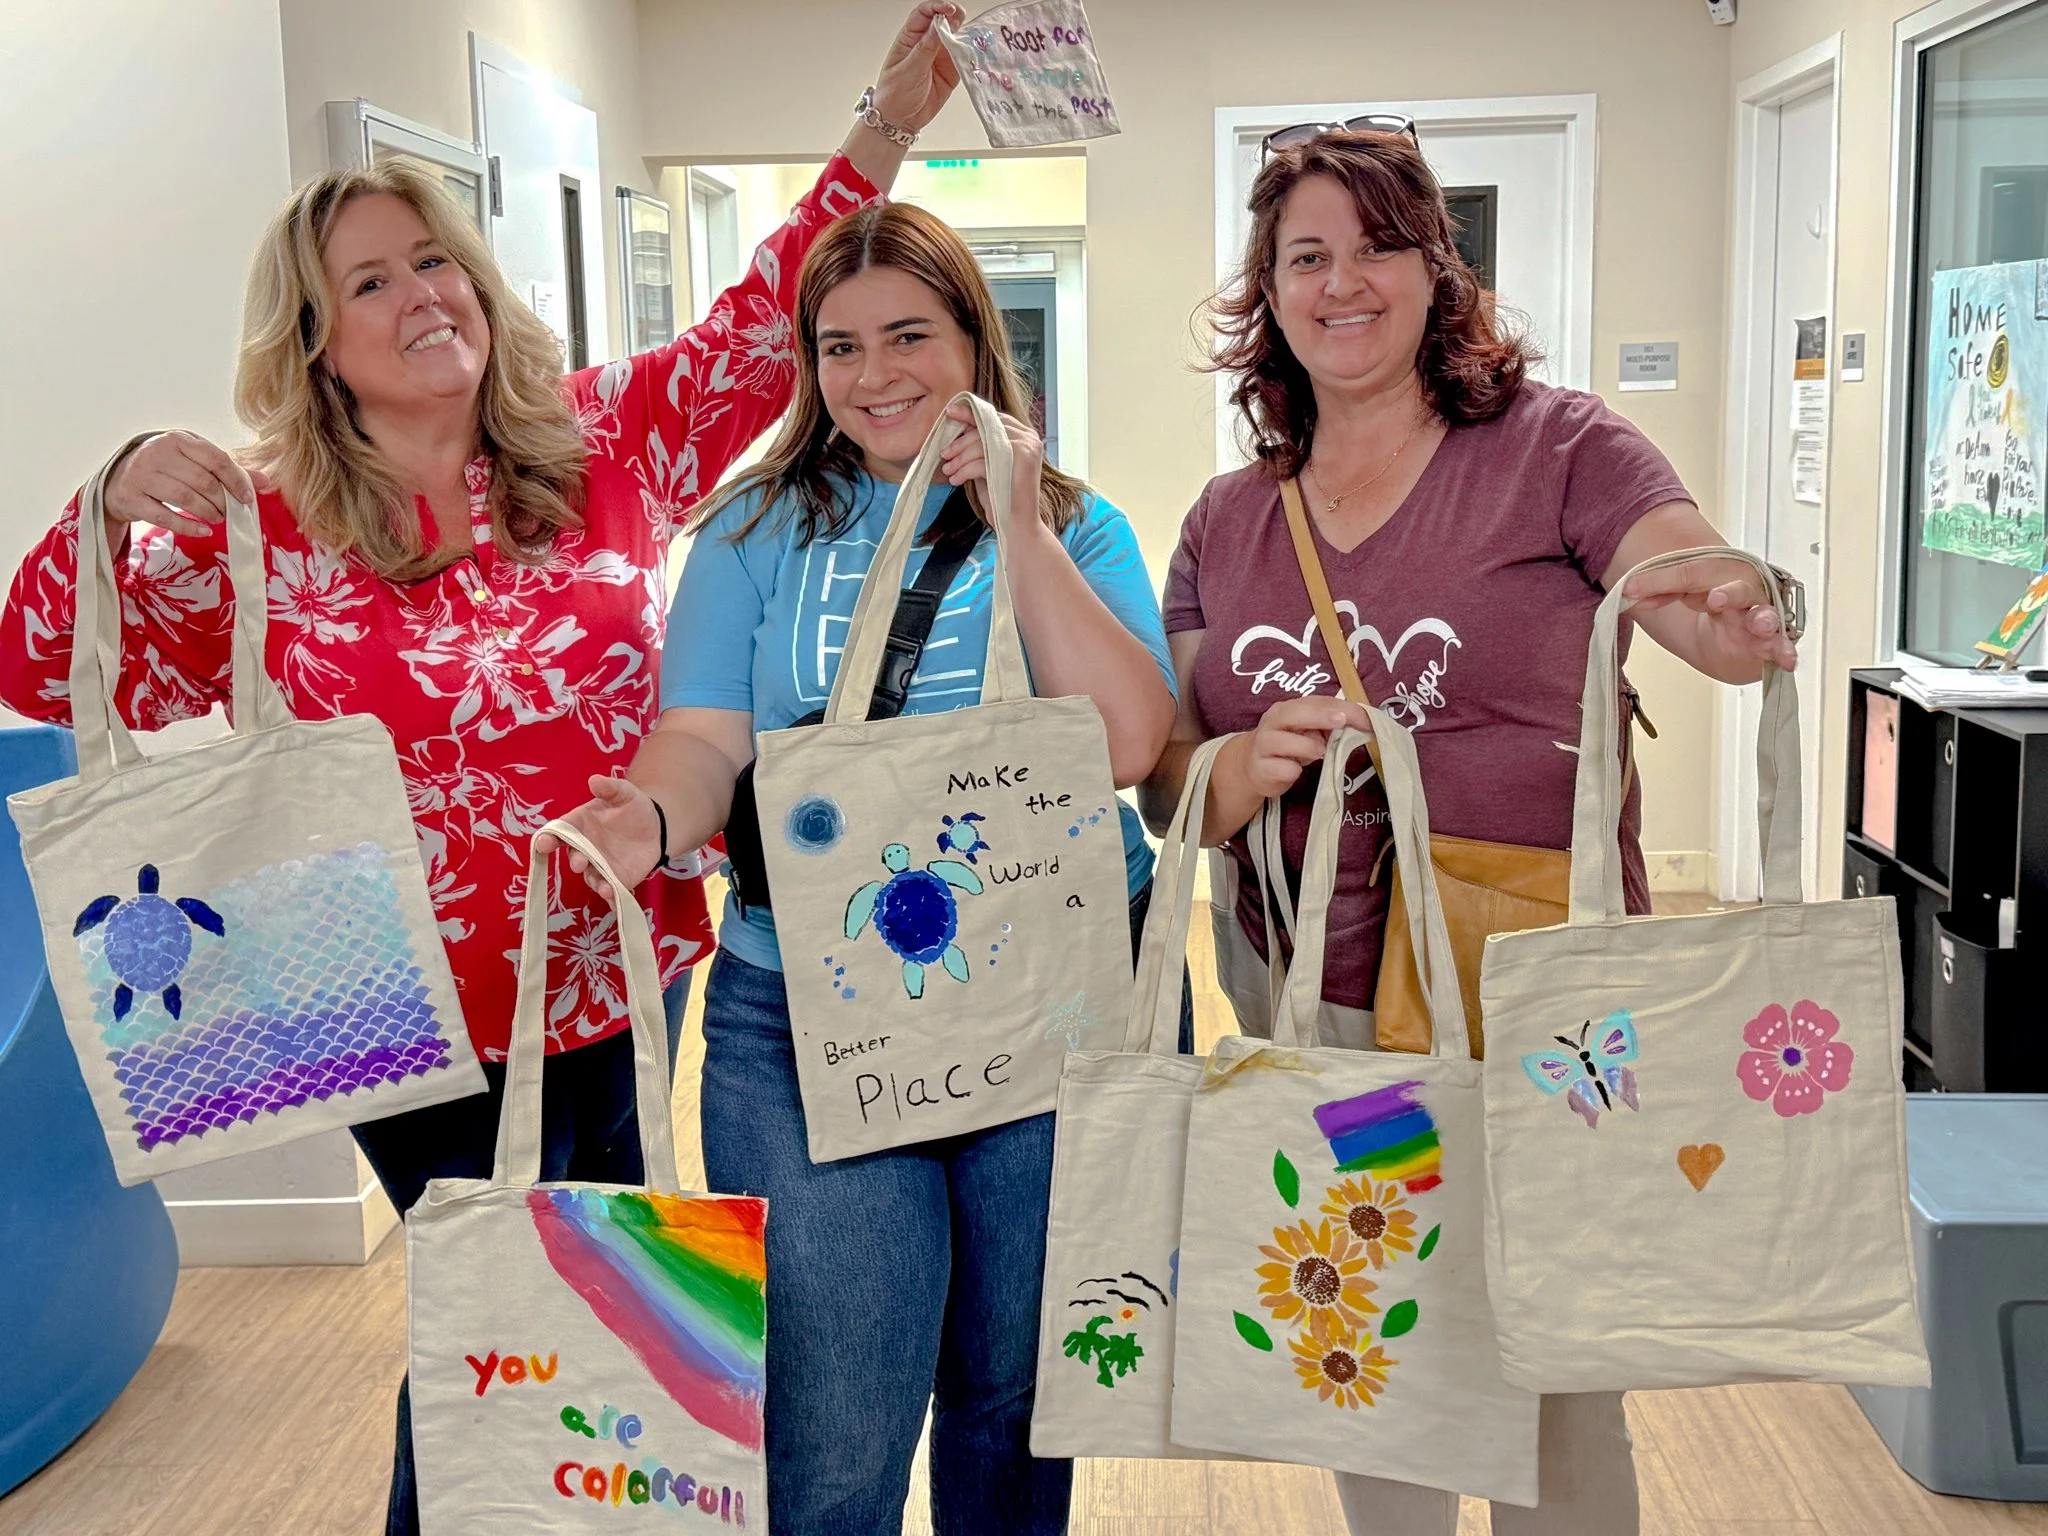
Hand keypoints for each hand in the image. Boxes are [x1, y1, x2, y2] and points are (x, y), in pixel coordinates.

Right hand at [105, 431, 265, 538]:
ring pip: (184, 498)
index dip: (236, 480)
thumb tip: (266, 481)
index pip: (215, 458)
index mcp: (177, 440)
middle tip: (230, 511)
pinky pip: (164, 517)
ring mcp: (140, 476)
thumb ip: (228, 470)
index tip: (247, 498)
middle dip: (222, 500)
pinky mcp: (130, 498)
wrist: (119, 478)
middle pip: (201, 481)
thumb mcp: (194, 460)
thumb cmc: (166, 468)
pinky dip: (188, 526)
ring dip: (207, 512)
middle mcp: (156, 454)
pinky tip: (203, 529)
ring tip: (217, 518)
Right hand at [535, 774, 662, 901]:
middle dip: (575, 860)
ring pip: (592, 877)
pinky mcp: (617, 879)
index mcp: (579, 825)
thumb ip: (610, 788)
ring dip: (596, 882)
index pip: (559, 832)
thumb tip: (595, 780)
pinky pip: (611, 890)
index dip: (549, 838)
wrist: (654, 826)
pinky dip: (611, 896)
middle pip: (574, 856)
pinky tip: (615, 898)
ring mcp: (599, 866)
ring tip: (604, 886)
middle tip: (579, 862)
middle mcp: (585, 848)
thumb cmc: (631, 807)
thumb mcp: (623, 792)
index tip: (543, 843)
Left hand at [870, 1, 964, 131]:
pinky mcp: (951, 72)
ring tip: (971, 38)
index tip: (948, 9)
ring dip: (964, 36)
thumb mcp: (909, 69)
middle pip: (943, 22)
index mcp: (909, 38)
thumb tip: (939, 26)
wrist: (900, 121)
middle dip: (954, 18)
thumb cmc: (894, 94)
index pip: (924, 14)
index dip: (937, 7)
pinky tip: (974, 54)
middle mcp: (926, 44)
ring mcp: (939, 57)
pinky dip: (970, 56)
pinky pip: (963, 59)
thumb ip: (926, 47)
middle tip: (962, 19)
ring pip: (956, 39)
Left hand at [939, 401, 1042, 529]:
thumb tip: (960, 427)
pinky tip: (955, 480)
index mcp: (1026, 436)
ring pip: (981, 444)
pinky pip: (981, 461)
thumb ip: (982, 445)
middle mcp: (1029, 439)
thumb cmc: (1002, 497)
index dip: (971, 414)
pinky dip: (963, 470)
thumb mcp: (990, 465)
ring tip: (948, 470)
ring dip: (959, 458)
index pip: (995, 418)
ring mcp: (1026, 449)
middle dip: (961, 442)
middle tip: (944, 453)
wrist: (1017, 526)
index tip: (949, 413)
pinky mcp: (1018, 463)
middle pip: (986, 428)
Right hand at [1237, 697, 1372, 799]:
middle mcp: (1272, 722)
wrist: (1251, 767)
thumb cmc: (1287, 746)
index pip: (1317, 702)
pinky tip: (1293, 770)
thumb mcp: (1307, 732)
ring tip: (1317, 753)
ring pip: (1287, 742)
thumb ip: (1328, 725)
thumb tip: (1361, 723)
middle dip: (1320, 715)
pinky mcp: (1261, 768)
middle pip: (1294, 713)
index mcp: (1288, 708)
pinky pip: (1285, 769)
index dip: (1342, 708)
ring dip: (1309, 748)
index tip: (1366, 719)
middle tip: (1341, 721)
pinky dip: (1294, 771)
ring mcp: (1264, 744)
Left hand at [1624, 557, 1798, 672]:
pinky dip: (1785, 653)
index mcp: (1722, 574)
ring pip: (1764, 617)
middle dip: (1728, 595)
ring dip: (1763, 620)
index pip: (1690, 574)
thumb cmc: (1715, 605)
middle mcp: (1746, 593)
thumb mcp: (1682, 593)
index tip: (1631, 589)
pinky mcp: (1771, 644)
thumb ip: (1657, 591)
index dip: (1660, 582)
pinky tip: (1787, 659)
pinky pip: (1781, 647)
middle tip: (1715, 599)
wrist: (1738, 632)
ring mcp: (1762, 618)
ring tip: (1760, 624)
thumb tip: (1628, 594)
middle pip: (1738, 591)